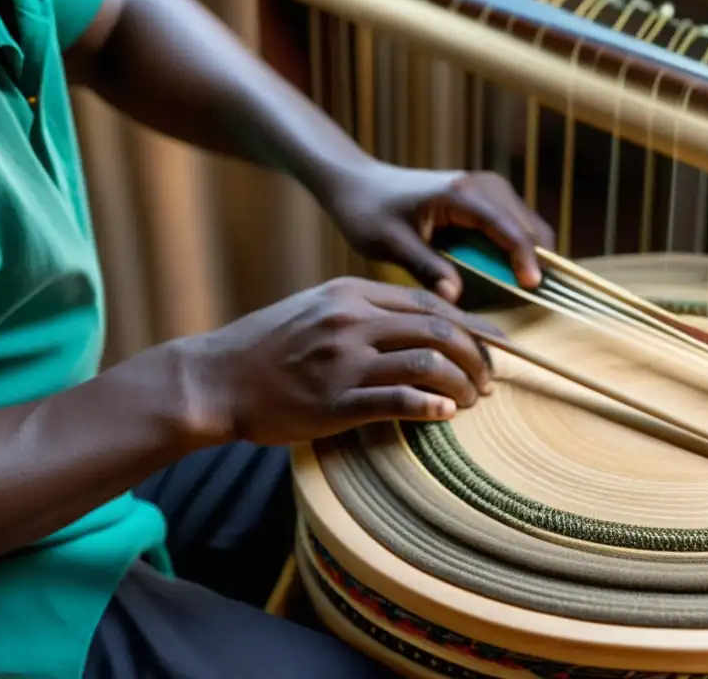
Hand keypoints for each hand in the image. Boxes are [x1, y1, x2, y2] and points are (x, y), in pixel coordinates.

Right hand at [181, 277, 498, 445]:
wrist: (215, 378)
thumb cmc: (267, 346)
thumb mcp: (315, 307)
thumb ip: (363, 309)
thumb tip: (416, 323)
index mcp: (350, 294)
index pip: (428, 304)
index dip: (469, 326)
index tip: (492, 344)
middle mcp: (351, 321)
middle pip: (437, 330)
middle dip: (475, 356)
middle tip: (490, 379)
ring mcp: (343, 361)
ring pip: (427, 364)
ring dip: (461, 384)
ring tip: (472, 400)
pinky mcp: (334, 402)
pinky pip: (397, 400)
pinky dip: (430, 406)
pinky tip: (446, 413)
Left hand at [323, 163, 554, 301]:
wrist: (359, 184)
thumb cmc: (368, 211)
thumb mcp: (390, 244)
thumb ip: (425, 268)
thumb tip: (456, 297)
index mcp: (460, 194)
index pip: (508, 227)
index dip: (525, 258)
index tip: (531, 287)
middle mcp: (483, 185)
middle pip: (529, 226)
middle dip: (533, 262)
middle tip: (519, 301)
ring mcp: (488, 188)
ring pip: (528, 227)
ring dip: (525, 258)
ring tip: (507, 292)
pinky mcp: (486, 198)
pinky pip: (514, 228)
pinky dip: (513, 252)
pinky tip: (495, 275)